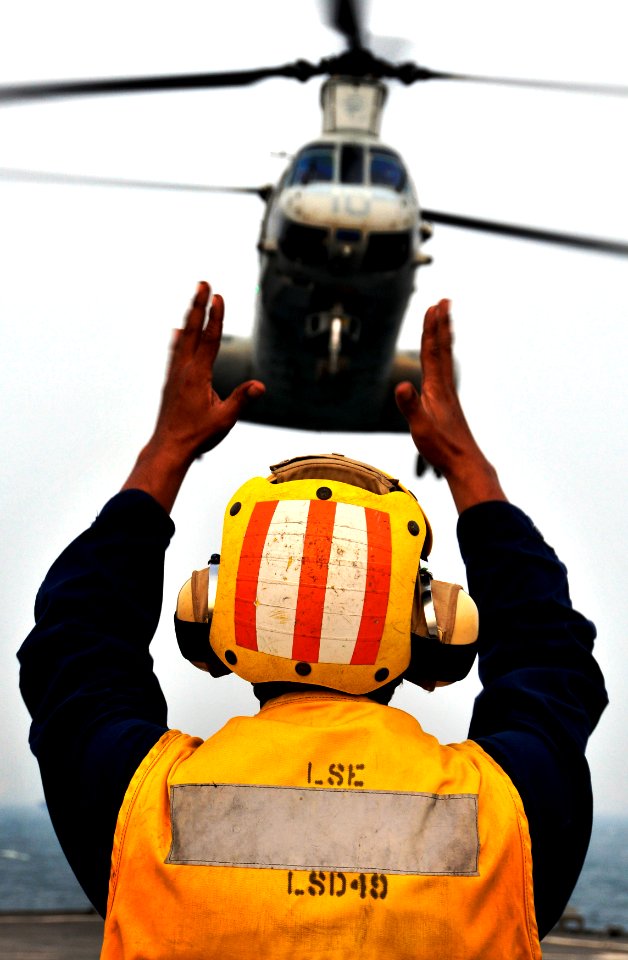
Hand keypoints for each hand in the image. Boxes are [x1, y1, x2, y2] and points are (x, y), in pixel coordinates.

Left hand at [122, 282, 264, 511]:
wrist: (168, 447)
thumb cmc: (197, 435)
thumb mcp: (224, 419)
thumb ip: (242, 400)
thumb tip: (261, 386)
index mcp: (197, 375)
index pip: (209, 339)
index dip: (215, 317)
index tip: (218, 296)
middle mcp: (183, 369)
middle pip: (192, 330)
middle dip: (198, 305)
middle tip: (202, 283)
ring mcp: (174, 374)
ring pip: (182, 338)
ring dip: (189, 316)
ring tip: (193, 299)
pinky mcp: (171, 381)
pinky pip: (175, 351)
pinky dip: (178, 336)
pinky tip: (177, 331)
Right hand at [395, 299, 505, 512]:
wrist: (464, 462)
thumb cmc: (442, 447)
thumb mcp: (420, 427)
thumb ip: (410, 406)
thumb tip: (401, 385)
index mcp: (436, 388)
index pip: (432, 352)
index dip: (431, 329)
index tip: (433, 307)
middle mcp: (444, 386)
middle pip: (442, 348)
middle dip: (441, 324)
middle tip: (444, 301)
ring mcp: (447, 394)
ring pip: (445, 358)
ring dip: (444, 337)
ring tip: (445, 321)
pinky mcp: (447, 403)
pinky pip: (444, 371)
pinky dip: (443, 357)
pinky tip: (442, 359)